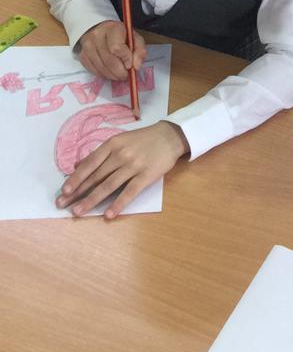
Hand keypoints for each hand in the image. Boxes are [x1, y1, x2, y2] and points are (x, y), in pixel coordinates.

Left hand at [56, 121, 188, 218]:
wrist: (170, 137)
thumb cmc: (142, 139)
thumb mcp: (119, 140)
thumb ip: (99, 153)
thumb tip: (76, 165)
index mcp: (112, 144)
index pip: (90, 164)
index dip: (75, 178)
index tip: (63, 191)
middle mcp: (121, 155)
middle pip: (96, 176)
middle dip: (78, 192)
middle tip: (63, 205)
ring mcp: (134, 165)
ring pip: (109, 186)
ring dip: (92, 200)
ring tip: (78, 212)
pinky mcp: (146, 176)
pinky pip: (129, 192)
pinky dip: (118, 203)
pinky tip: (108, 214)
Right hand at [78, 21, 145, 81]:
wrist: (100, 30)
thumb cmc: (120, 35)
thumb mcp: (134, 38)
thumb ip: (140, 51)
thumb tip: (136, 66)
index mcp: (112, 28)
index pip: (117, 48)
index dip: (125, 59)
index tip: (130, 65)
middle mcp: (97, 36)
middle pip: (108, 60)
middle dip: (120, 72)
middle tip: (126, 75)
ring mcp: (87, 46)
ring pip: (101, 68)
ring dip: (112, 76)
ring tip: (119, 75)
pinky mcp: (82, 56)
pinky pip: (94, 71)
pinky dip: (104, 75)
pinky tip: (110, 72)